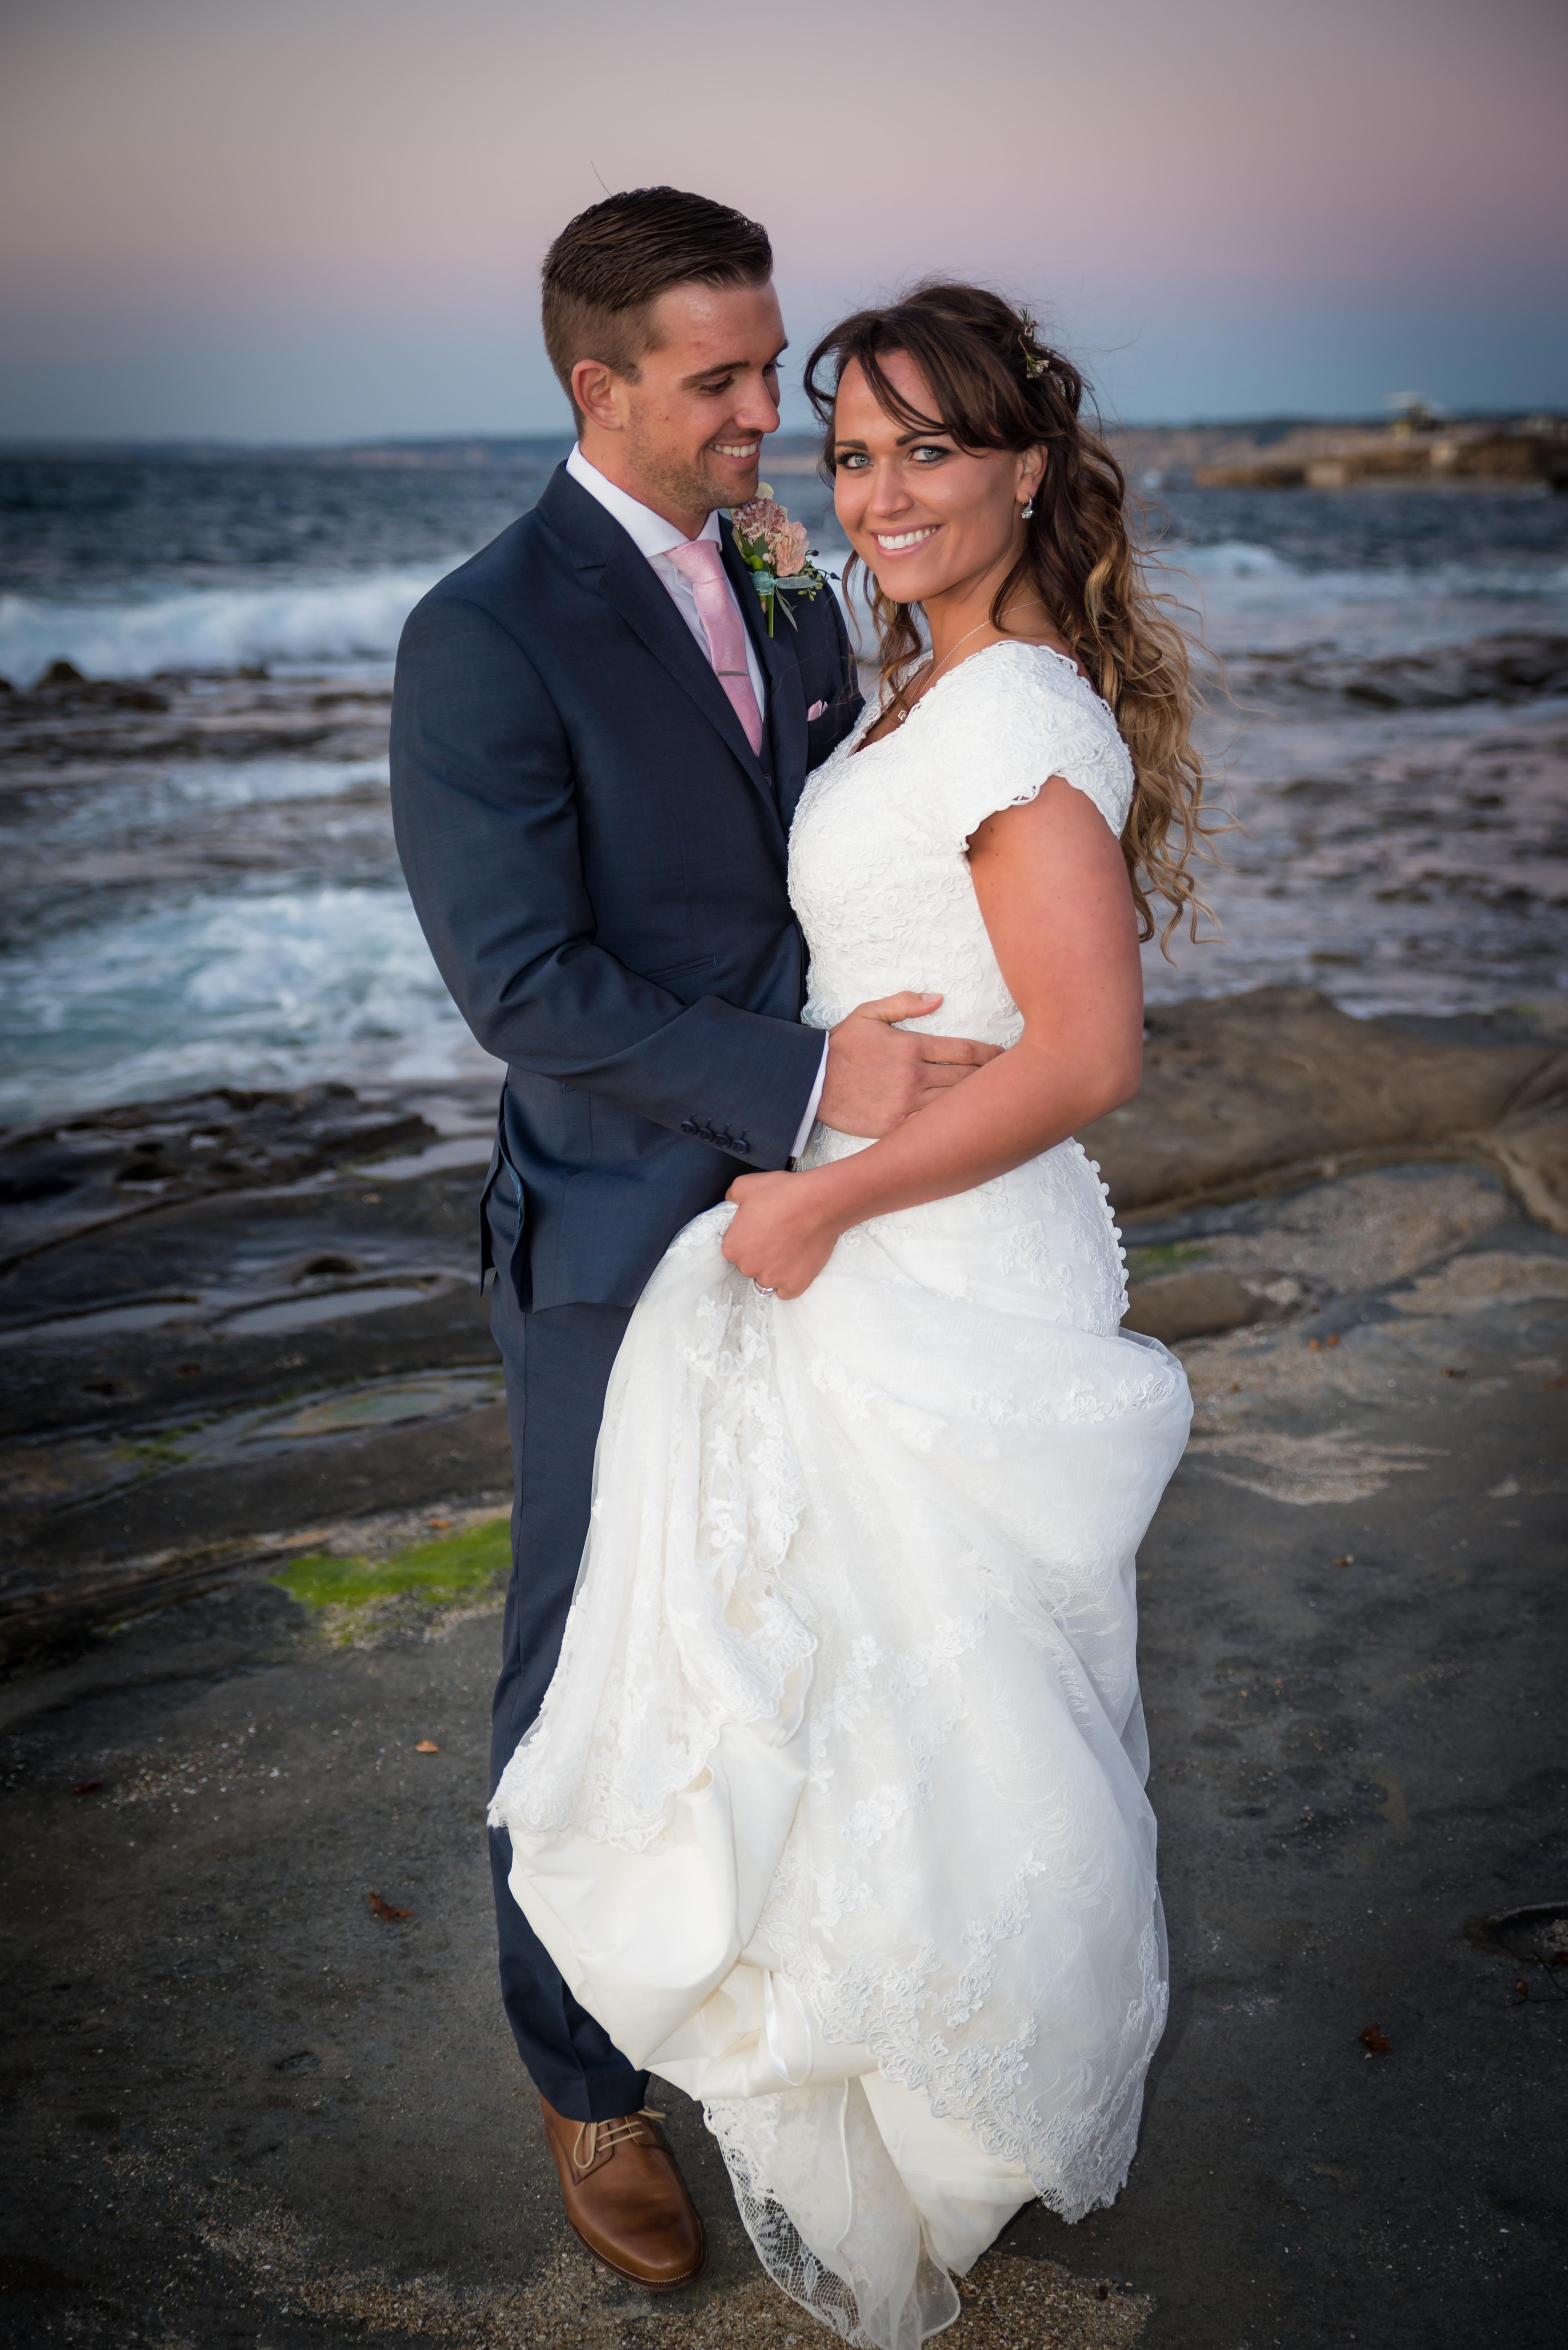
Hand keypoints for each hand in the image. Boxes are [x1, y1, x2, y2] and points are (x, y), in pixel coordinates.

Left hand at [722, 1170, 840, 1299]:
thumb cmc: (782, 1193)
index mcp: (732, 1247)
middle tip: (776, 1235)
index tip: (759, 1228)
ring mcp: (772, 1279)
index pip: (733, 1248)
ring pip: (767, 1278)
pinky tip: (796, 1264)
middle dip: (759, 1253)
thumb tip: (731, 1205)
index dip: (746, 1237)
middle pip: (749, 1265)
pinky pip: (786, 1291)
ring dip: (774, 1267)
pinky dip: (790, 1280)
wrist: (819, 1203)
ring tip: (790, 1247)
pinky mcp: (795, 1286)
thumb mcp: (744, 1185)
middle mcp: (748, 1268)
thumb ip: (731, 1198)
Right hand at [818, 992, 1000, 1137]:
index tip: (1007, 1058)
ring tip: (998, 1103)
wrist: (810, 1082)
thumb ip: (905, 1003)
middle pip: (968, 1079)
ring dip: (978, 1103)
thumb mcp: (868, 1013)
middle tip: (1014, 1080)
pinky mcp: (896, 1126)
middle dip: (993, 1079)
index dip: (992, 1055)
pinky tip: (967, 1122)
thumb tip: (939, 998)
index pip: (966, 1051)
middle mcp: (914, 1076)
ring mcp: (906, 1104)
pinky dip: (952, 1123)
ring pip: (955, 1103)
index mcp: (912, 1046)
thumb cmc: (841, 1046)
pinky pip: (933, 1125)